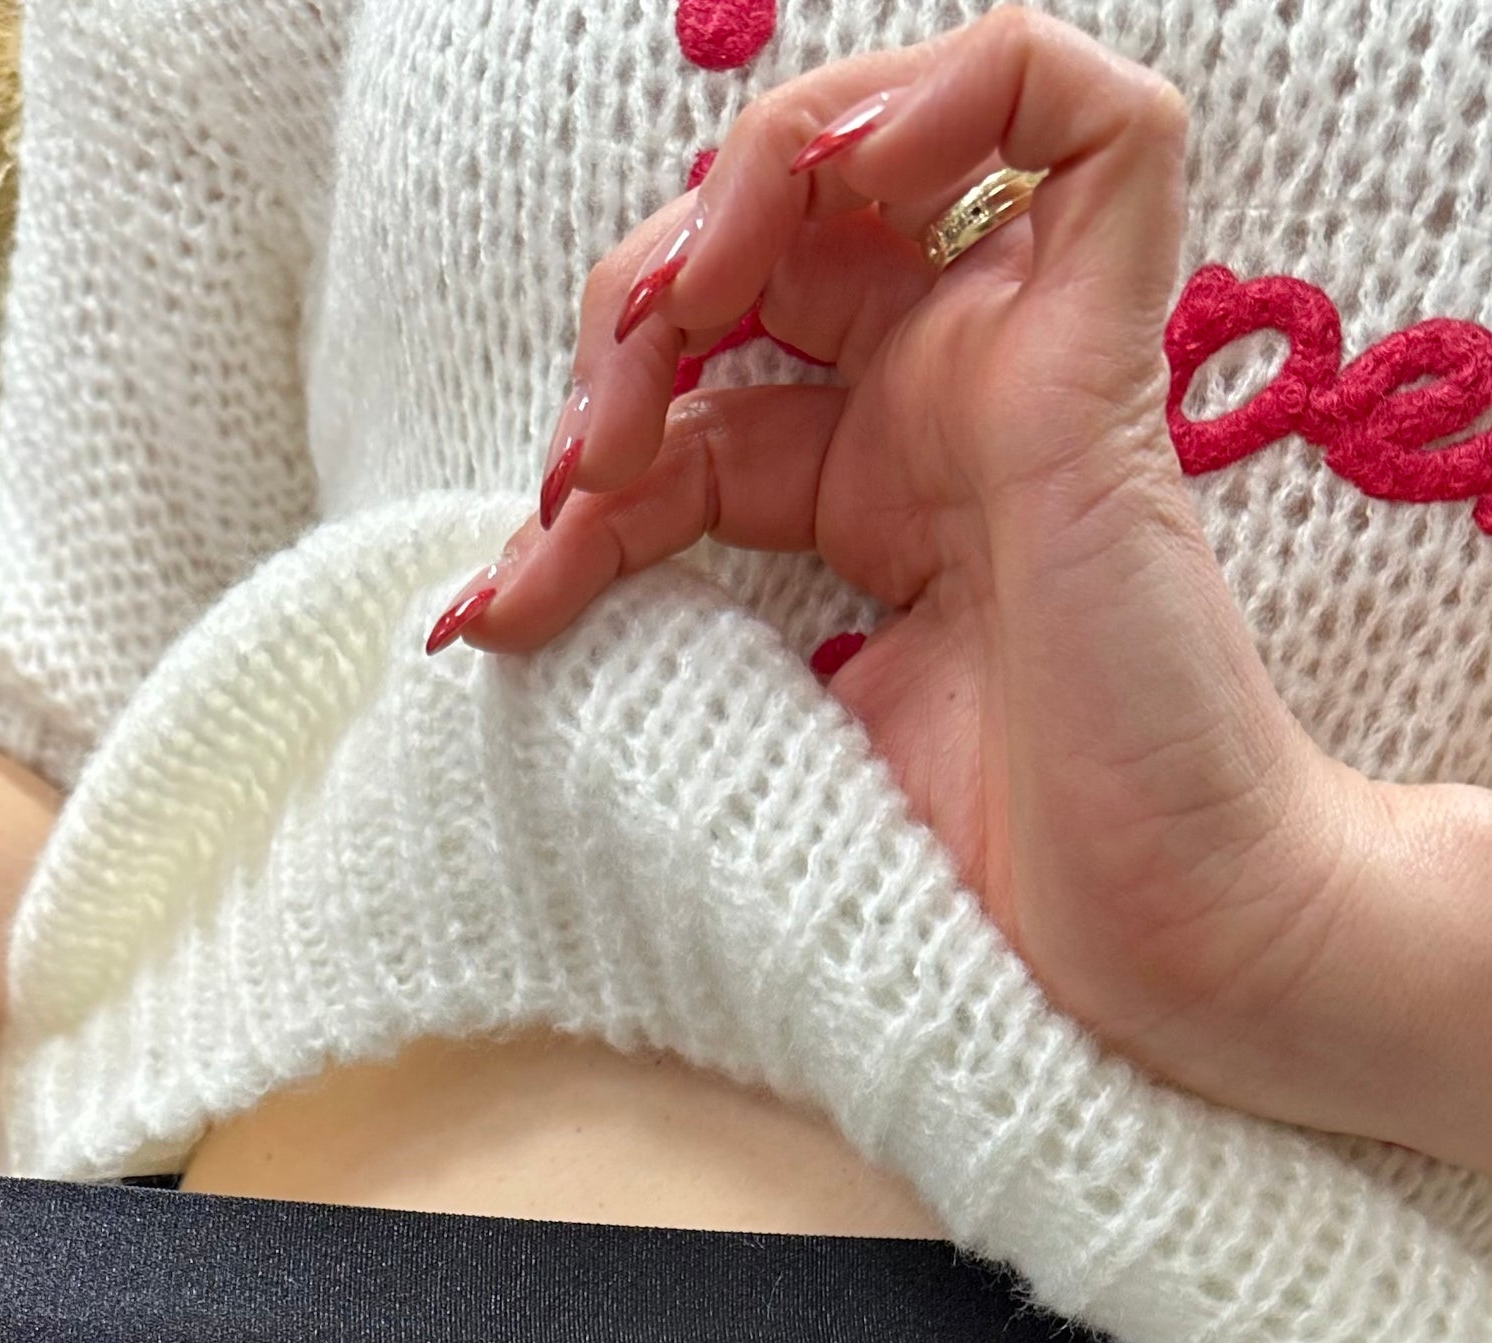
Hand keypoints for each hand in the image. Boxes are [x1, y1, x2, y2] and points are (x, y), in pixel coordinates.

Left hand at [438, 5, 1362, 1129]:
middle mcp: (944, 413)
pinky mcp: (1106, 347)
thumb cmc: (996, 891)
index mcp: (874, 504)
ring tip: (679, 312)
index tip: (491, 611)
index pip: (687, 417)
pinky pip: (1075, 111)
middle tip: (582, 463)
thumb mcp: (771, 741)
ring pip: (886, 140)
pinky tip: (836, 192)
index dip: (574, 486)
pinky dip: (947, 93)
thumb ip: (661, 643)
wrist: (1145, 958)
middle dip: (632, 316)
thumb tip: (487, 603)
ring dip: (743, 188)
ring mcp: (1022, 368)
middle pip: (762, 250)